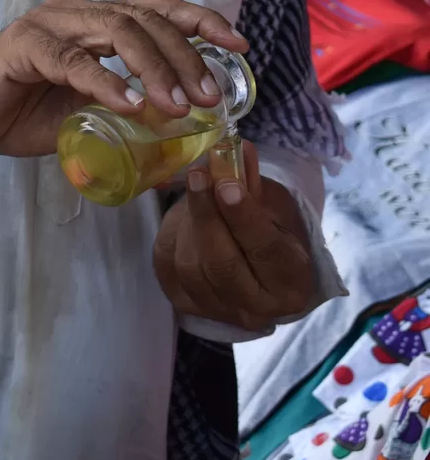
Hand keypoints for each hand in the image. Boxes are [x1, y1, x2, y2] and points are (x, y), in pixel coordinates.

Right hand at [0, 0, 245, 157]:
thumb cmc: (16, 110)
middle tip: (209, 95)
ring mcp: (48, 26)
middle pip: (144, 18)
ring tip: (178, 103)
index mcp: (93, 21)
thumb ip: (122, 113)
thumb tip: (175, 139)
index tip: (239, 42)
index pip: (157, 9)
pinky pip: (73, 62)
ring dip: (154, 67)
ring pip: (116, 30)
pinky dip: (105, 83)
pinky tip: (130, 106)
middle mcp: (75, 13)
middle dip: (186, 54)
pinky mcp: (23, 49)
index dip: (200, 21)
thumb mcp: (82, 114)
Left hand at [152, 141, 315, 330]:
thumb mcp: (275, 207)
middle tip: (199, 175)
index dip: (244, 218)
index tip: (227, 186)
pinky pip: (167, 265)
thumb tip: (240, 149)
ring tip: (195, 187)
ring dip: (189, 220)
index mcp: (292, 284)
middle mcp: (258, 309)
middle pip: (223, 264)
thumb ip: (254, 184)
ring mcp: (218, 311)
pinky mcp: (185, 303)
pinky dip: (172, 232)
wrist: (256, 266)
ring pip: (191, 266)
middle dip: (207, 216)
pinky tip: (184, 213)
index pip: (267, 252)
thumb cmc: (273, 230)